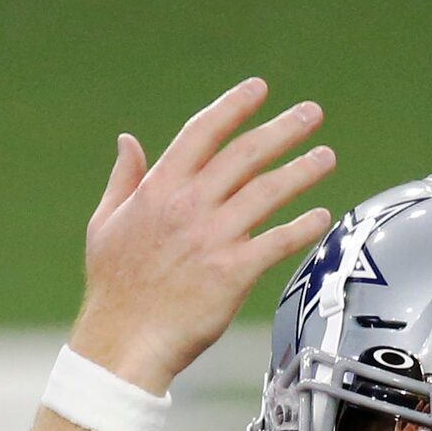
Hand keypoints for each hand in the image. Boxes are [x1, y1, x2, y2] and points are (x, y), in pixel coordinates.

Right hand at [67, 80, 334, 394]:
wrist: (123, 342)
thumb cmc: (114, 286)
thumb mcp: (104, 223)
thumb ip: (124, 179)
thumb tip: (127, 140)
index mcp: (158, 189)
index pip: (202, 133)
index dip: (233, 107)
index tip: (259, 88)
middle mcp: (189, 206)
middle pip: (245, 155)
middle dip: (283, 129)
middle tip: (313, 113)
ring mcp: (212, 238)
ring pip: (267, 192)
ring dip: (302, 171)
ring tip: (327, 157)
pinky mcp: (233, 273)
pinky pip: (277, 242)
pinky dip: (302, 227)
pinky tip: (322, 215)